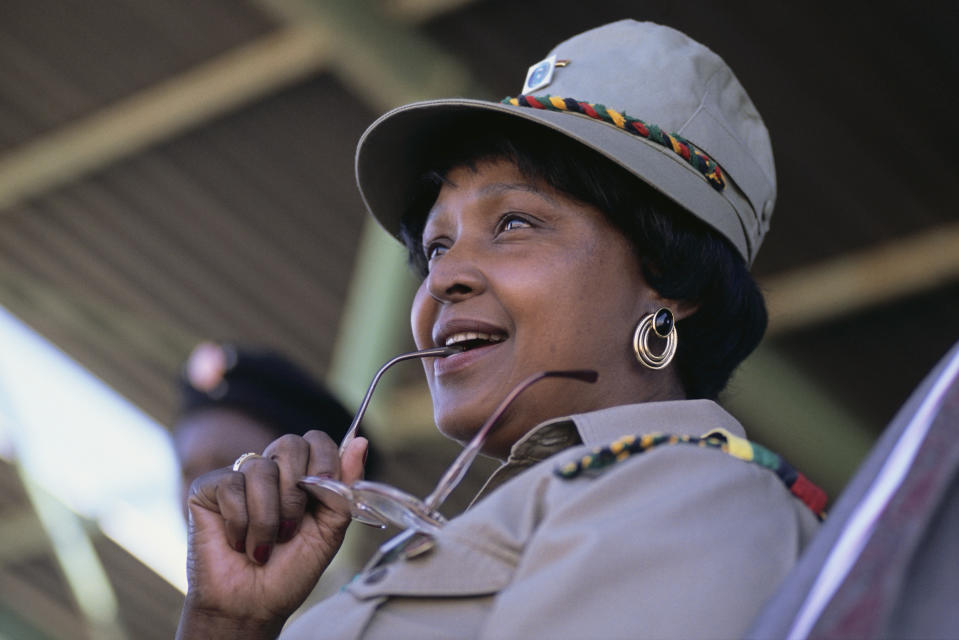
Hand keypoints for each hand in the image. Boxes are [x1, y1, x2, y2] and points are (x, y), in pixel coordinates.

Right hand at [177, 430, 367, 638]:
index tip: (325, 487)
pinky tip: (238, 543)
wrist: (252, 606)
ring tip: (264, 546)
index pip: (316, 440)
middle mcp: (271, 470)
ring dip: (268, 518)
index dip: (324, 459)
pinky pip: (231, 485)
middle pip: (289, 444)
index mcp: (301, 476)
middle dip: (296, 490)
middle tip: (291, 528)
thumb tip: (361, 442)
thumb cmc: (290, 570)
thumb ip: (344, 488)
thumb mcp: (329, 530)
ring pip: (261, 469)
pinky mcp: (207, 488)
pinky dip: (240, 522)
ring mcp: (238, 477)